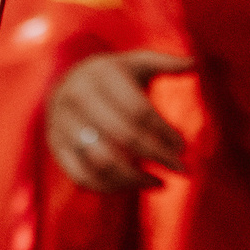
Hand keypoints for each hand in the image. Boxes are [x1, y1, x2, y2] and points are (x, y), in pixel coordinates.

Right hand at [46, 49, 193, 192]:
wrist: (64, 83)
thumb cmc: (112, 76)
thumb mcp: (135, 63)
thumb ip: (164, 62)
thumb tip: (194, 63)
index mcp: (101, 75)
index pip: (138, 110)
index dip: (163, 132)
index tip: (183, 147)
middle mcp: (77, 98)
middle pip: (123, 136)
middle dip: (157, 156)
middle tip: (182, 170)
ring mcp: (62, 125)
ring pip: (103, 161)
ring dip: (135, 178)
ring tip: (161, 182)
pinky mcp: (56, 147)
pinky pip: (83, 177)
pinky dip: (112, 188)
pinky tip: (136, 186)